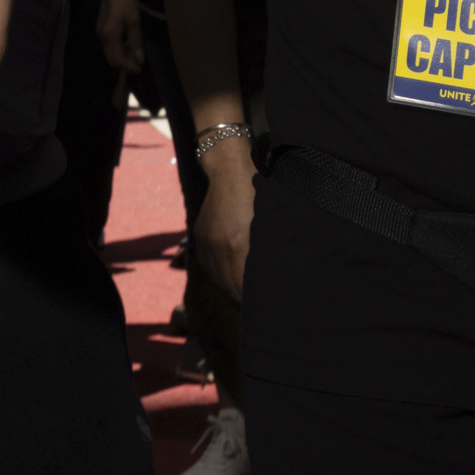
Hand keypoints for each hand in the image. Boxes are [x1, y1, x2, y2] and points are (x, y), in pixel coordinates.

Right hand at [96, 0, 144, 75]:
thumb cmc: (126, 3)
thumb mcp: (134, 21)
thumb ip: (135, 41)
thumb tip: (139, 60)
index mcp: (110, 36)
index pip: (118, 59)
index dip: (129, 67)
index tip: (140, 69)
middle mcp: (102, 37)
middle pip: (112, 59)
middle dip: (125, 64)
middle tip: (138, 64)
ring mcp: (100, 34)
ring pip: (110, 54)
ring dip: (122, 57)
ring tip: (135, 54)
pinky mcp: (101, 30)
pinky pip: (109, 46)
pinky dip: (118, 50)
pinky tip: (128, 45)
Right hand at [193, 134, 256, 298]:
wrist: (229, 167)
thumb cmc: (258, 192)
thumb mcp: (269, 222)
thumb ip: (267, 252)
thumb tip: (274, 279)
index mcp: (238, 244)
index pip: (244, 287)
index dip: (254, 301)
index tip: (266, 307)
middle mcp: (219, 246)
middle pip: (230, 287)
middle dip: (244, 298)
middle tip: (260, 305)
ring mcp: (207, 240)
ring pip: (218, 279)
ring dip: (231, 288)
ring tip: (245, 292)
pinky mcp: (200, 235)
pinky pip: (208, 266)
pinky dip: (219, 274)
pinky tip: (230, 275)